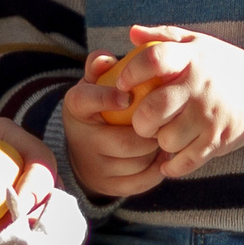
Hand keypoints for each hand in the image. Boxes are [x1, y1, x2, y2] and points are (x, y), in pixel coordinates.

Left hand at [0, 118, 57, 244]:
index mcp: (6, 138)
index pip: (39, 158)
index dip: (36, 184)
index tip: (14, 212)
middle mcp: (26, 166)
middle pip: (52, 195)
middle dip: (28, 222)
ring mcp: (32, 199)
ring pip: (47, 223)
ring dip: (18, 242)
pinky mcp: (29, 227)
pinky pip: (36, 244)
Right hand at [61, 51, 165, 197]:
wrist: (84, 150)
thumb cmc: (98, 106)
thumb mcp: (95, 84)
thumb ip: (100, 67)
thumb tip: (106, 58)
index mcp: (76, 107)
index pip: (87, 100)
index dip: (108, 98)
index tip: (128, 95)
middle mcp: (81, 141)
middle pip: (124, 140)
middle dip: (150, 131)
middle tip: (166, 120)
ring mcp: (95, 167)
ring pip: (139, 161)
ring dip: (157, 149)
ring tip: (167, 136)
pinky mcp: (109, 187)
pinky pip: (143, 180)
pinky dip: (158, 168)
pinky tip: (163, 155)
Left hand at [100, 25, 243, 177]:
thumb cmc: (219, 65)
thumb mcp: (196, 43)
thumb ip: (162, 37)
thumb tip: (131, 32)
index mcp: (191, 59)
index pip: (154, 60)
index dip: (131, 73)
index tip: (122, 84)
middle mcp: (199, 87)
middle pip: (155, 108)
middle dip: (140, 120)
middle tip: (141, 121)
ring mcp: (209, 117)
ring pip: (167, 139)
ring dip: (158, 142)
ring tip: (161, 135)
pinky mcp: (218, 141)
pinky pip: (186, 161)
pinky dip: (172, 165)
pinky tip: (167, 160)